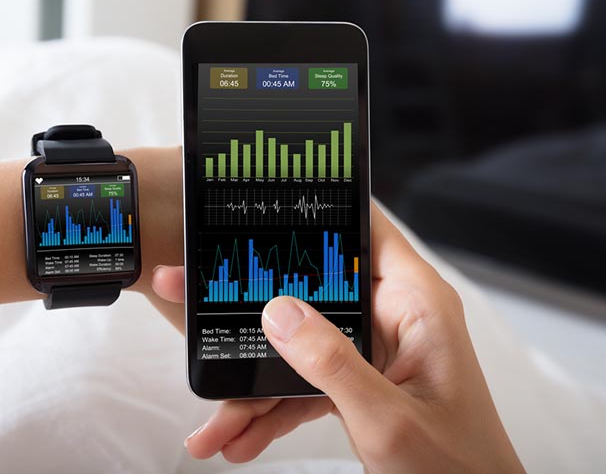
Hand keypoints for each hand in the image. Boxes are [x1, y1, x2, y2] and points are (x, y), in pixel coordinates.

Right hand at [152, 203, 524, 472]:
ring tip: (212, 420)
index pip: (364, 228)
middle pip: (310, 290)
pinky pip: (300, 383)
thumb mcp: (389, 418)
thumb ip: (333, 364)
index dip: (316, 210)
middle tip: (198, 309)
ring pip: (295, 344)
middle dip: (252, 312)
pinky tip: (237, 437)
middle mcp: (390, 317)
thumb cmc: (457, 470)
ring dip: (251, 384)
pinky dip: (269, 410)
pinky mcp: (354, 383)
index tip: (260, 208)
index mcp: (414, 303)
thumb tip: (278, 313)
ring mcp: (369, 351)